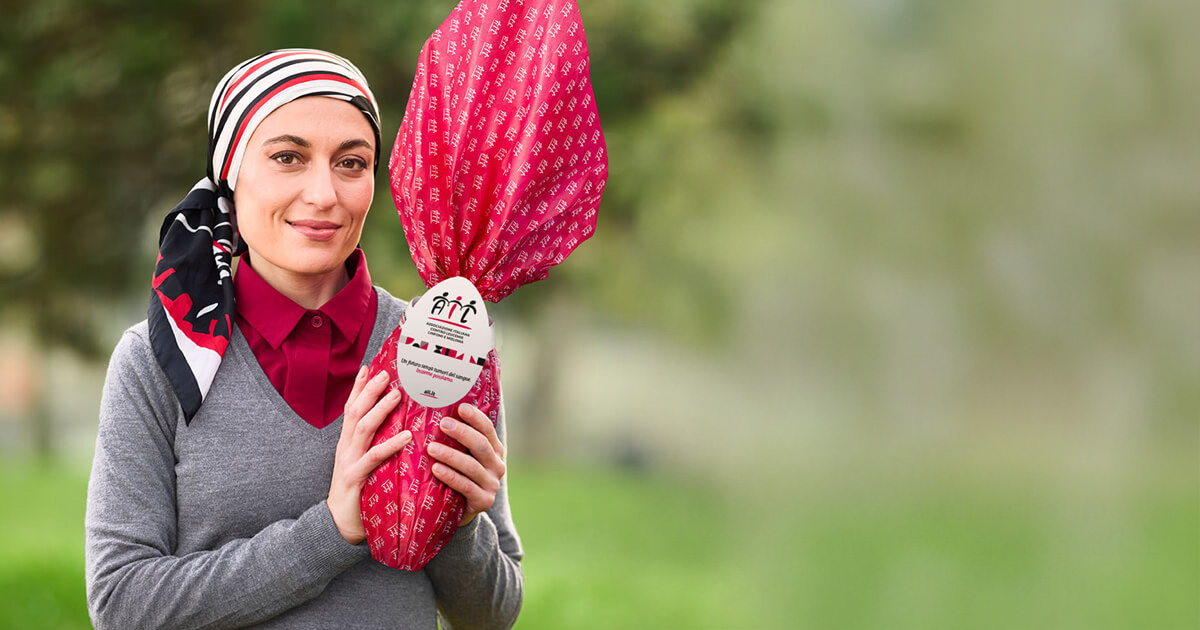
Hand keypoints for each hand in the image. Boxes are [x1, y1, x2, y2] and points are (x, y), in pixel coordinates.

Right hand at [327, 367, 411, 543]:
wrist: (339, 524)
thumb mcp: (363, 463)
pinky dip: (391, 444)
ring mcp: (349, 461)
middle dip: (369, 390)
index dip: (358, 387)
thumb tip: (396, 426)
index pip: (351, 408)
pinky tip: (407, 436)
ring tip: (398, 395)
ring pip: (363, 427)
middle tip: (387, 373)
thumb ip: (373, 444)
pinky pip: (374, 457)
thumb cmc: (358, 492)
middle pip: (355, 411)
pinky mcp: (356, 477)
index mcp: (347, 442)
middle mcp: (346, 447)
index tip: (369, 367)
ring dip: (380, 409)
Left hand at [428, 403, 505, 526]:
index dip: (475, 418)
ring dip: (451, 455)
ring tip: (431, 448)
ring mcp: (492, 484)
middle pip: (481, 445)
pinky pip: (466, 486)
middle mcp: (497, 465)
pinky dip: (451, 476)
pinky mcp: (484, 500)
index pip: (488, 429)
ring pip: (472, 466)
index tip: (461, 407)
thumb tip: (438, 411)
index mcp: (494, 450)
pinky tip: (436, 469)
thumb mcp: (462, 455)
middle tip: (443, 424)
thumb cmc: (457, 475)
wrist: (460, 510)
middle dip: (462, 433)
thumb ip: (457, 439)